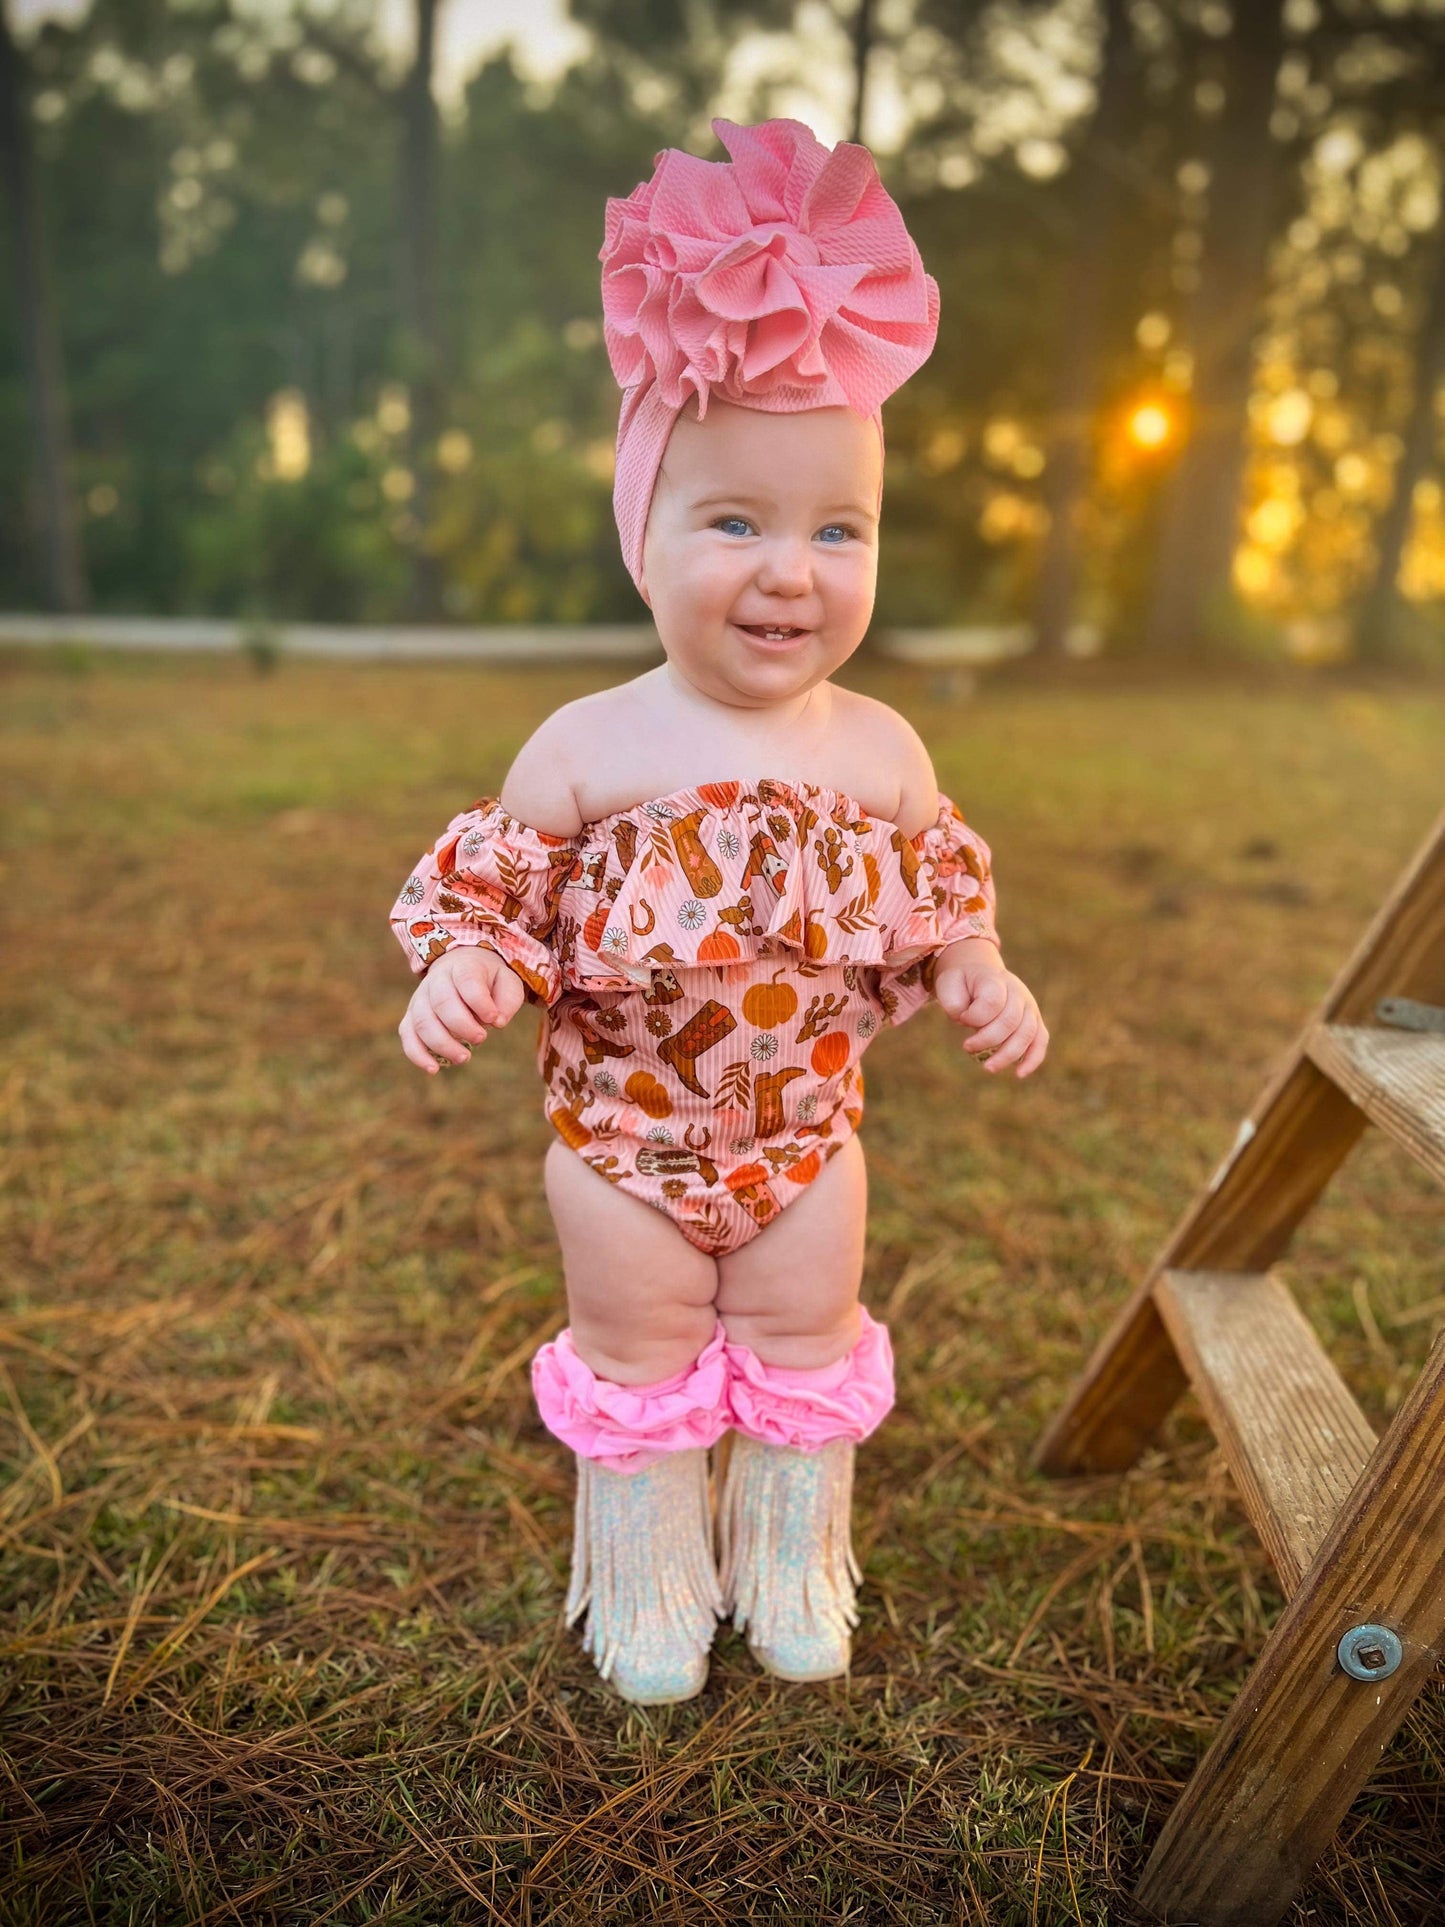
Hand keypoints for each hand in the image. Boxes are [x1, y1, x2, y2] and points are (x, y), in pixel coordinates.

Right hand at [398, 945, 526, 1074]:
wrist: (458, 969)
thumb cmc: (487, 980)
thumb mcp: (507, 981)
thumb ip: (508, 999)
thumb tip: (498, 1022)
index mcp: (462, 967)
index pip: (467, 981)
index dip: (480, 1002)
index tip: (494, 1019)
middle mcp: (436, 981)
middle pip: (442, 1003)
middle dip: (462, 1026)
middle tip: (481, 1039)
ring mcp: (420, 999)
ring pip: (423, 1022)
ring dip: (443, 1044)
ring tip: (464, 1058)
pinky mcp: (411, 1016)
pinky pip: (407, 1035)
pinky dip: (417, 1054)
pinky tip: (434, 1069)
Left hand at [933, 937, 1047, 1077]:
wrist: (978, 973)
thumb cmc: (962, 982)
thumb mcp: (948, 984)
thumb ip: (954, 1003)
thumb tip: (967, 1023)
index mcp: (996, 980)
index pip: (992, 1002)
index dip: (974, 1017)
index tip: (961, 1019)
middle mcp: (1018, 992)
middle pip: (1010, 1021)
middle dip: (987, 1040)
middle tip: (967, 1047)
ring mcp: (1029, 1007)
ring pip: (1026, 1034)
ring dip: (1007, 1055)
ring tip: (988, 1067)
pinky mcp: (1034, 1021)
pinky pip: (1040, 1041)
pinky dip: (1032, 1059)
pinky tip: (1019, 1074)